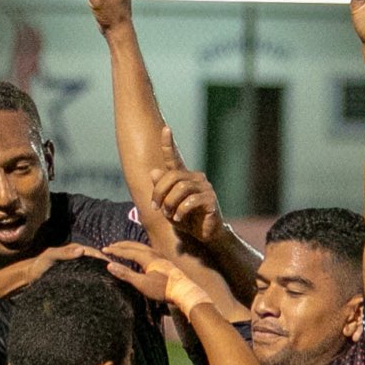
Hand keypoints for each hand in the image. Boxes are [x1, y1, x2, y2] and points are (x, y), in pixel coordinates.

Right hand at [104, 240, 202, 312]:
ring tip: (122, 248)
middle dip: (121, 245)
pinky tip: (138, 256)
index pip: (127, 251)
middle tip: (110, 246)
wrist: (183, 290)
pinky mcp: (163, 261)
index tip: (104, 249)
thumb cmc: (162, 288)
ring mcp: (159, 256)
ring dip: (130, 246)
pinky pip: (147, 251)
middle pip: (134, 245)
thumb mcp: (141, 283)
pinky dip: (138, 250)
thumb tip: (109, 265)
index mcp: (147, 257)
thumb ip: (126, 274)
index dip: (115, 250)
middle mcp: (153, 253)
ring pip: (141, 247)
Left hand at [150, 127, 225, 246]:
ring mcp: (205, 188)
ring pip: (180, 188)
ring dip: (169, 203)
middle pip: (172, 176)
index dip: (169, 145)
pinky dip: (180, 210)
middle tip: (156, 208)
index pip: (175, 159)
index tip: (165, 129)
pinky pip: (191, 201)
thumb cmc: (187, 220)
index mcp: (185, 178)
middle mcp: (196, 179)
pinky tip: (179, 218)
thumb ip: (161, 191)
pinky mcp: (211, 200)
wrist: (205, 235)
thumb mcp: (168, 207)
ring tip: (170, 215)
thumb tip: (153, 171)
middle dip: (159, 192)